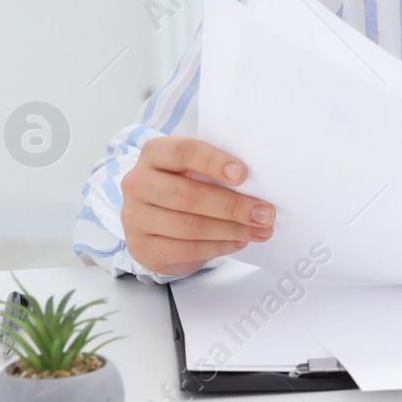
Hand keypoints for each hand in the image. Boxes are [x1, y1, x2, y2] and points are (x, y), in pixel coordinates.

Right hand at [120, 136, 274, 277]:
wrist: (154, 215)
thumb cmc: (184, 182)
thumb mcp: (194, 166)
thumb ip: (217, 167)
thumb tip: (259, 181)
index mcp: (154, 153)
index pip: (183, 151)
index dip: (213, 162)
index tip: (243, 174)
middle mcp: (138, 183)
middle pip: (188, 195)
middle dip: (232, 206)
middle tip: (265, 212)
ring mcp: (136, 217)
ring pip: (189, 226)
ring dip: (231, 230)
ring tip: (259, 230)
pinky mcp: (142, 247)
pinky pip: (185, 249)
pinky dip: (218, 247)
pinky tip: (239, 241)